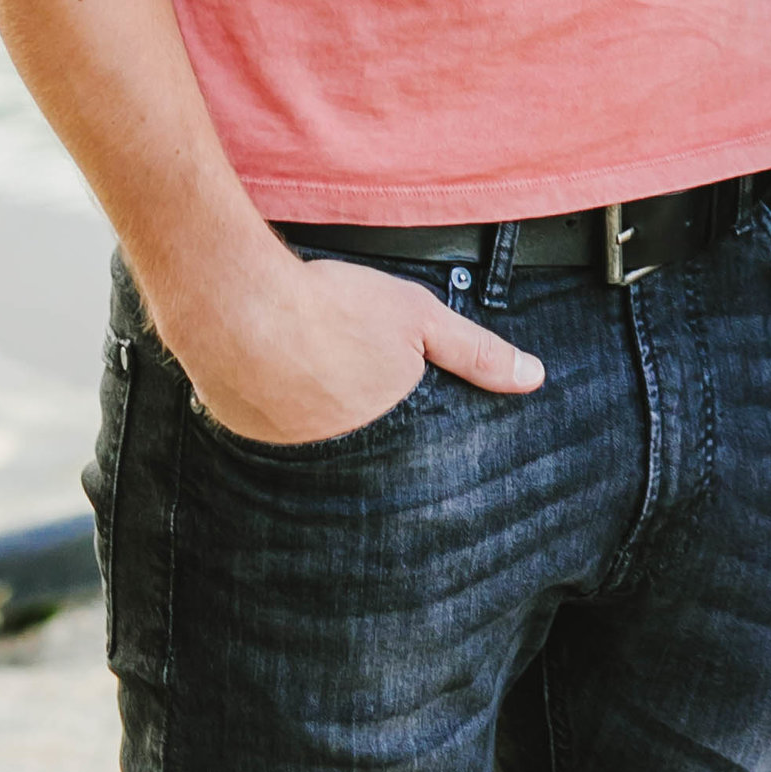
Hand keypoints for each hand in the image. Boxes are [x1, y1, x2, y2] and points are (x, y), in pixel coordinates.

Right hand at [177, 252, 545, 445]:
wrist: (238, 307)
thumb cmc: (331, 309)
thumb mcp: (419, 319)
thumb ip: (475, 353)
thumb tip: (532, 379)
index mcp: (390, 438)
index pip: (419, 462)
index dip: (422, 447)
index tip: (428, 444)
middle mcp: (342, 463)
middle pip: (370, 461)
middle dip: (374, 443)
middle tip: (363, 398)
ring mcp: (290, 462)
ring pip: (322, 453)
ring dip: (326, 431)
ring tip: (323, 390)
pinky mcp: (250, 447)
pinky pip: (277, 441)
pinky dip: (284, 420)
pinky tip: (283, 388)